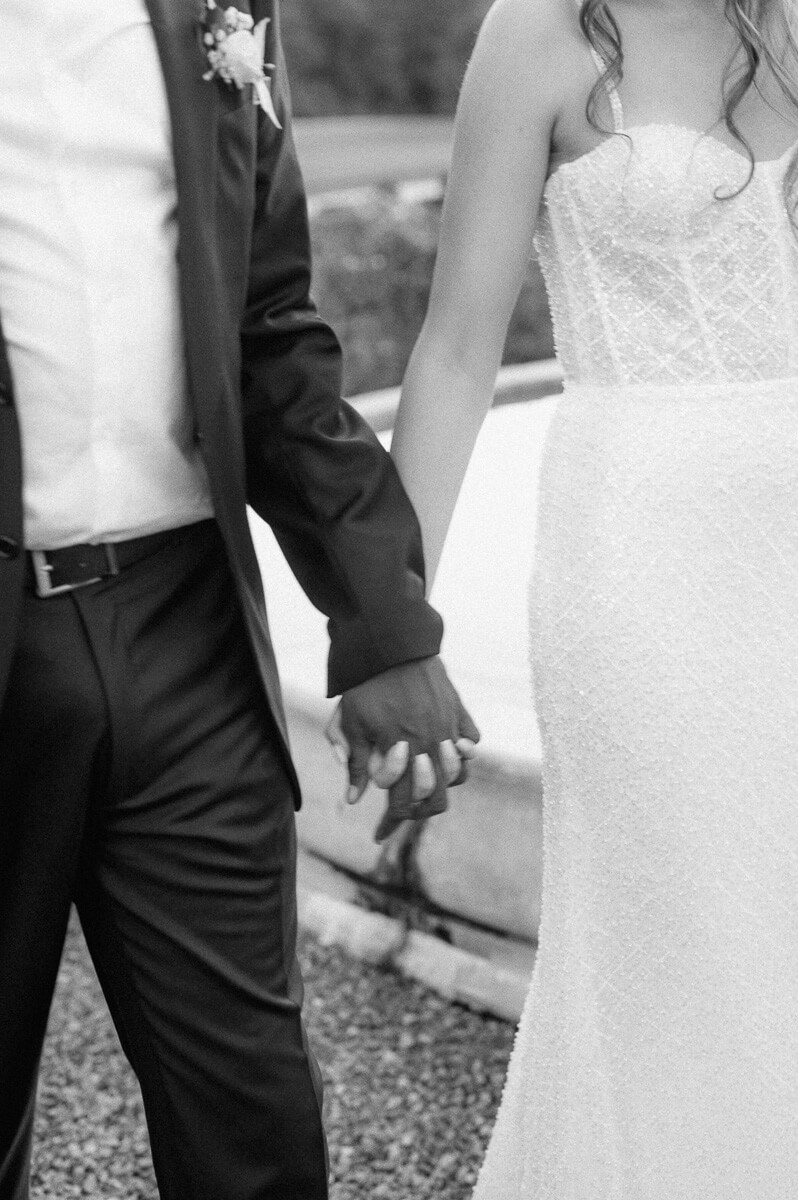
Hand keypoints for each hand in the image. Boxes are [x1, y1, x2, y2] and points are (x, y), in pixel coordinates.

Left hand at [326, 656, 479, 841]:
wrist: (392, 644)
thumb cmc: (366, 685)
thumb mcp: (353, 725)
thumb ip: (356, 764)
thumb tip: (354, 800)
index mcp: (403, 751)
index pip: (403, 803)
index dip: (390, 823)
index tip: (378, 833)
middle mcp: (431, 744)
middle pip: (437, 797)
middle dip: (420, 811)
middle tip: (405, 812)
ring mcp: (448, 728)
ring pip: (458, 774)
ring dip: (443, 785)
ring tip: (426, 786)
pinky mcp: (458, 711)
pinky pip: (471, 743)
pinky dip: (461, 755)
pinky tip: (446, 755)